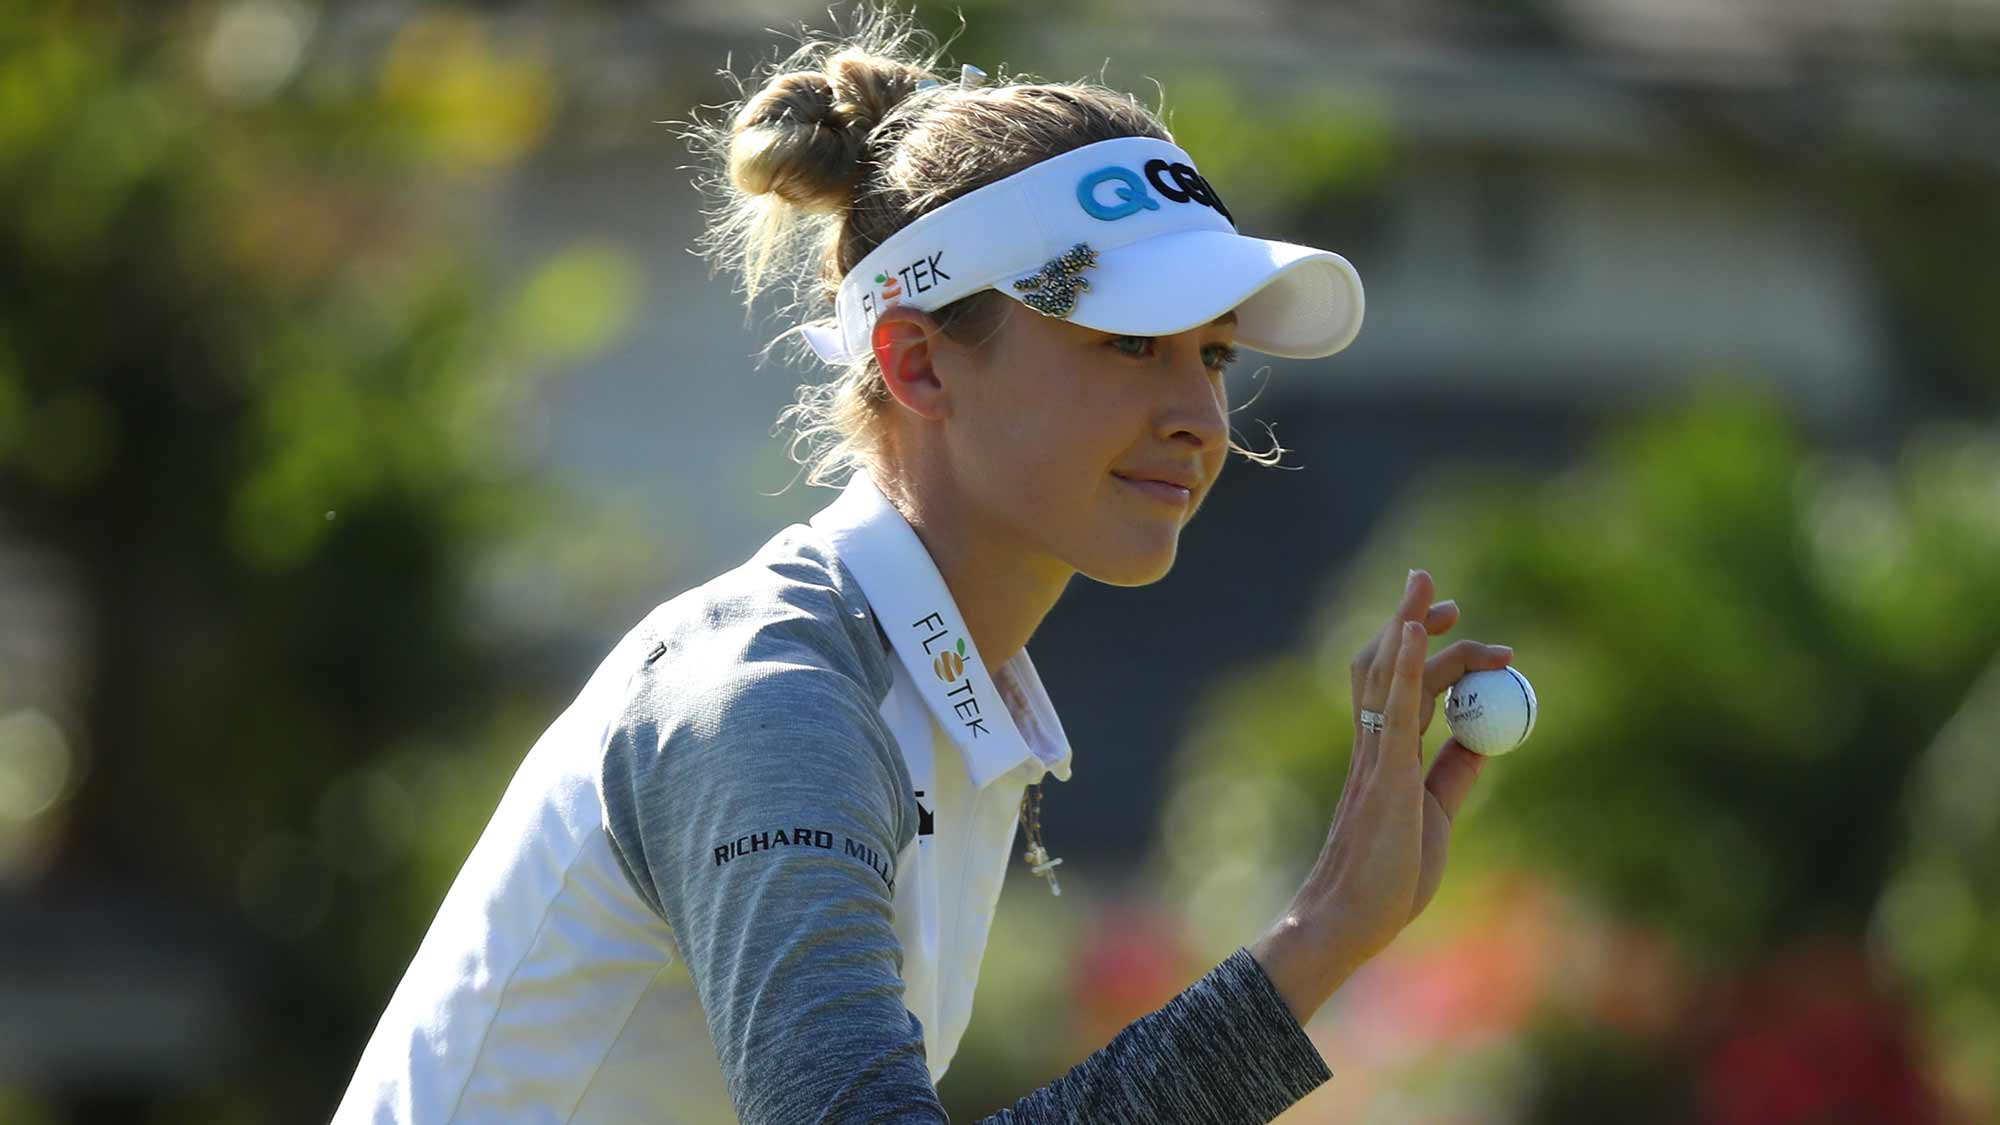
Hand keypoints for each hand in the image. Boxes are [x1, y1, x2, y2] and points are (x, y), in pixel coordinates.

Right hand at [1251, 569, 1513, 1019]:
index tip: (1449, 623)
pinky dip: (1404, 664)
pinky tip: (1413, 630)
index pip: (1406, 686)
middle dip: (1414, 622)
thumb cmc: (1388, 880)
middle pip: (1391, 666)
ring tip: (1422, 585)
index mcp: (1388, 757)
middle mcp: (1376, 745)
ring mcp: (1377, 755)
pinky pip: (1394, 707)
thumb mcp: (1434, 816)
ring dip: (1408, 625)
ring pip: (1389, 674)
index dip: (1427, 650)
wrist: (1352, 918)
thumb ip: (1453, 775)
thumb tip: (1482, 740)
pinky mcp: (1385, 771)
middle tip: (1442, 596)